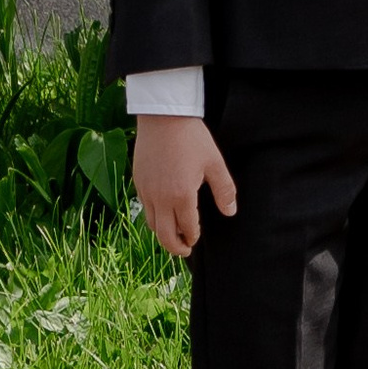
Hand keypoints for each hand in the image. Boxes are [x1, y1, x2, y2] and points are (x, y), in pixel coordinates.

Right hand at [135, 115, 235, 258]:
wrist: (163, 117)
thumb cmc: (192, 138)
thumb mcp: (214, 163)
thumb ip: (224, 191)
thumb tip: (230, 212)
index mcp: (181, 196)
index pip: (187, 228)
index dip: (192, 238)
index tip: (196, 241)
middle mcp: (160, 199)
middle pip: (163, 236)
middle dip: (175, 247)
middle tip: (184, 251)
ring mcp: (146, 191)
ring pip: (151, 224)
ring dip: (163, 232)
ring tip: (174, 232)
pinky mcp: (138, 182)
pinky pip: (144, 207)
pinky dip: (154, 216)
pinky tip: (163, 211)